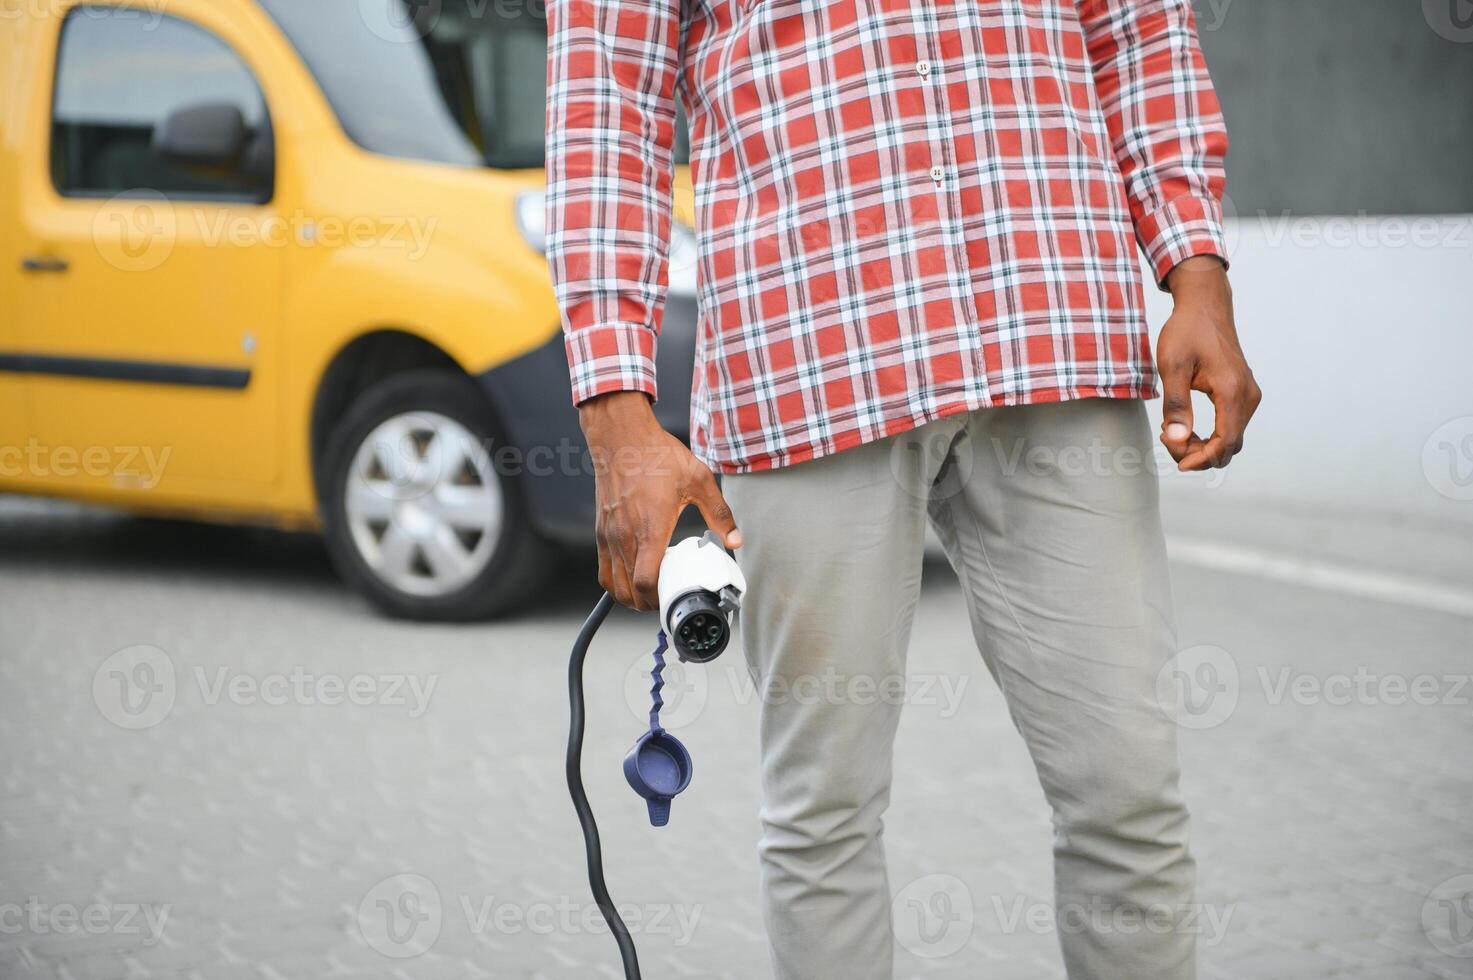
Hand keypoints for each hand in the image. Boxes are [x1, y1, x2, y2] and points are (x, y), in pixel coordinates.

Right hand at [579, 391, 740, 609]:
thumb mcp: (699, 480)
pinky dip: (615, 581)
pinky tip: (632, 576)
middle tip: (665, 600)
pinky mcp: (601, 529)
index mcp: (650, 529)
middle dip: (646, 604)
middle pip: (628, 592)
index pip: (645, 583)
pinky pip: (603, 568)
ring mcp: (609, 534)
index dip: (657, 600)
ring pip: (612, 584)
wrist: (621, 435)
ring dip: (629, 597)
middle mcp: (625, 536)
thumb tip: (735, 540)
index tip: (672, 599)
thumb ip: (720, 513)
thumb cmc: (657, 455)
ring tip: (649, 594)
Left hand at [1157, 256, 1261, 469]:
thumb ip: (1176, 404)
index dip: (1202, 459)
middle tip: (1168, 440)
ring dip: (1204, 446)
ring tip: (1173, 431)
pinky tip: (1185, 426)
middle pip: (1231, 445)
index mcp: (1232, 390)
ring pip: (1232, 438)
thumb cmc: (1187, 331)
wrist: (1205, 307)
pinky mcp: (1243, 393)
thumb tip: (1177, 439)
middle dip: (1199, 454)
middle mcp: (1248, 395)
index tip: (1178, 463)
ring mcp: (1249, 394)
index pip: (1226, 441)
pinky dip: (1210, 435)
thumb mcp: (1172, 366)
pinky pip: (1231, 425)